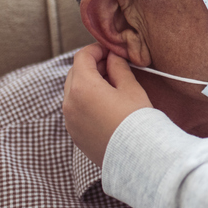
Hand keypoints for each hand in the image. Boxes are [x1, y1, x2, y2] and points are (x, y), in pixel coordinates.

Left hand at [63, 43, 152, 166]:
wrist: (138, 157)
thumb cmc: (137, 120)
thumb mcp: (130, 88)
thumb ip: (118, 68)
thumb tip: (112, 58)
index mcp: (82, 87)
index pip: (82, 57)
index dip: (97, 49)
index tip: (110, 51)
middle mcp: (70, 103)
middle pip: (74, 74)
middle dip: (91, 66)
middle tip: (113, 67)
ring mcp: (70, 121)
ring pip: (73, 92)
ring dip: (87, 84)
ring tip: (111, 87)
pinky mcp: (75, 134)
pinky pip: (75, 110)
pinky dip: (85, 102)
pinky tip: (105, 106)